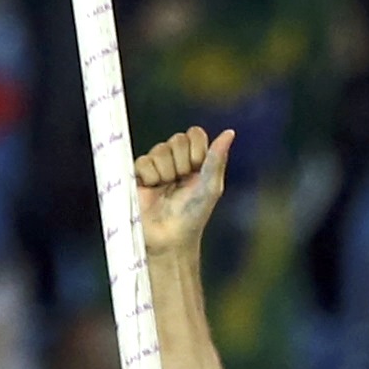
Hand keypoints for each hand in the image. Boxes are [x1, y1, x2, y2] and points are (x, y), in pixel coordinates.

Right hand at [136, 127, 233, 262]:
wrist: (168, 237)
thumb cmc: (193, 215)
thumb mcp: (210, 187)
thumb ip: (217, 158)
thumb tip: (230, 132)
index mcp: (196, 160)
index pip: (195, 134)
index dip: (196, 150)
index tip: (197, 170)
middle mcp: (176, 160)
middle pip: (177, 139)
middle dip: (181, 163)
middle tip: (180, 183)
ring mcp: (156, 165)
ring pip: (160, 149)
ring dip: (166, 171)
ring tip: (165, 189)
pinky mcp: (137, 173)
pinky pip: (143, 161)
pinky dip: (150, 176)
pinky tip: (151, 189)